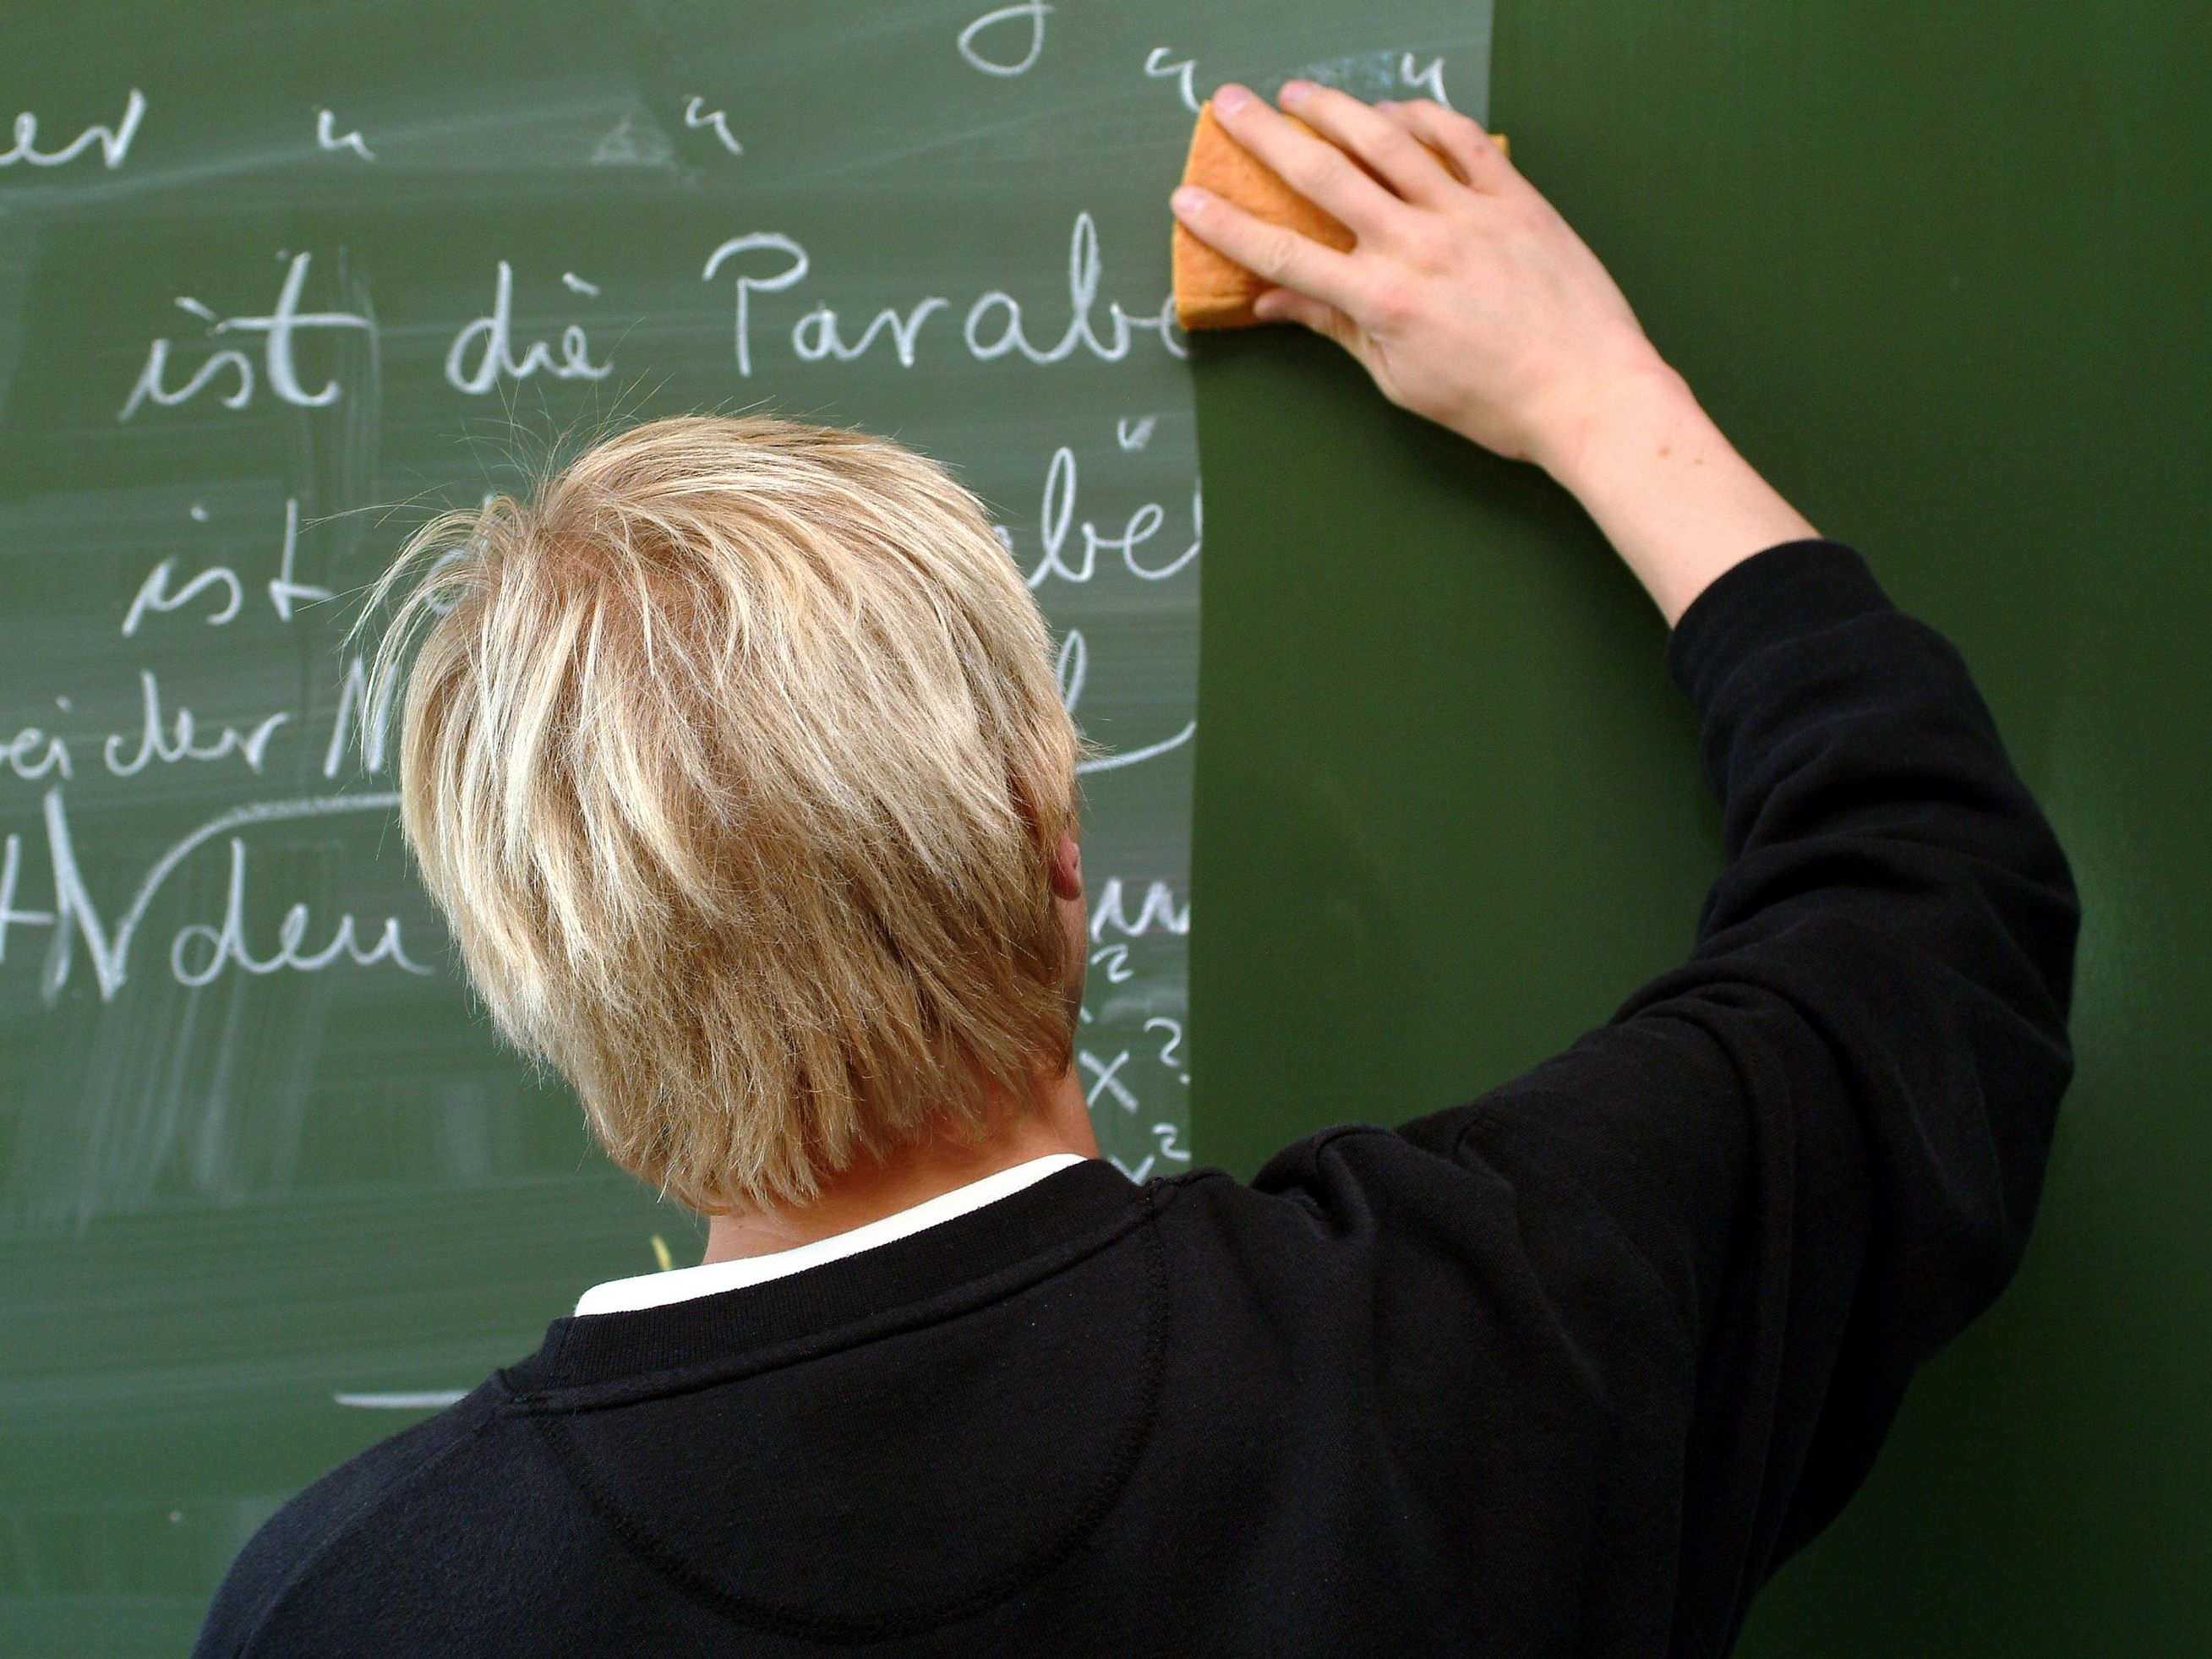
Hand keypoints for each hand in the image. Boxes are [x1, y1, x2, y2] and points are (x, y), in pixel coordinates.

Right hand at [1170, 81, 1818, 624]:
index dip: (1227, 226)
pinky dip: (1420, 117)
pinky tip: (1392, 112)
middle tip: (1230, 104)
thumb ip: (1337, 331)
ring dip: (1336, 110)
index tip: (1187, 199)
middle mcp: (1418, 245)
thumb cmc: (1496, 405)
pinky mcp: (1515, 197)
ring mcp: (1469, 214)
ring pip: (1388, 141)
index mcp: (1382, 301)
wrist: (1593, 393)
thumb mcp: (1401, 380)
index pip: (1284, 255)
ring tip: (1299, 93)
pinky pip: (1460, 140)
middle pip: (1325, 176)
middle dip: (1268, 137)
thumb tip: (1274, 307)